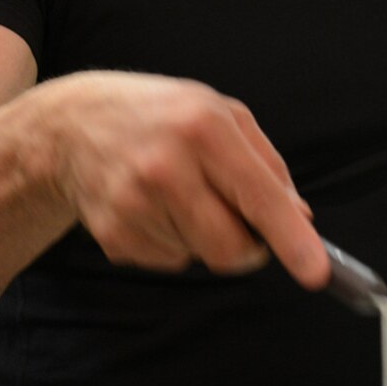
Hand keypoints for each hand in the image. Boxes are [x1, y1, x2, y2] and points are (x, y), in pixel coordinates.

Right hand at [42, 72, 323, 286]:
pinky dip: (174, 242)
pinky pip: (170, 262)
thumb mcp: (221, 114)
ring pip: (201, 257)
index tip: (315, 272)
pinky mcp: (113, 235)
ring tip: (180, 193)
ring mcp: (133, 205)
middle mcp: (166, 167)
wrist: (71, 125)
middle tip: (241, 220)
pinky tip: (155, 207)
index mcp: (203, 128)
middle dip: (249, 247)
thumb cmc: (161, 116)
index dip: (291, 239)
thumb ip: (268, 166)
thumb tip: (300, 218)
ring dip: (205, 237)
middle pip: (231, 247)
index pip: (258, 196)